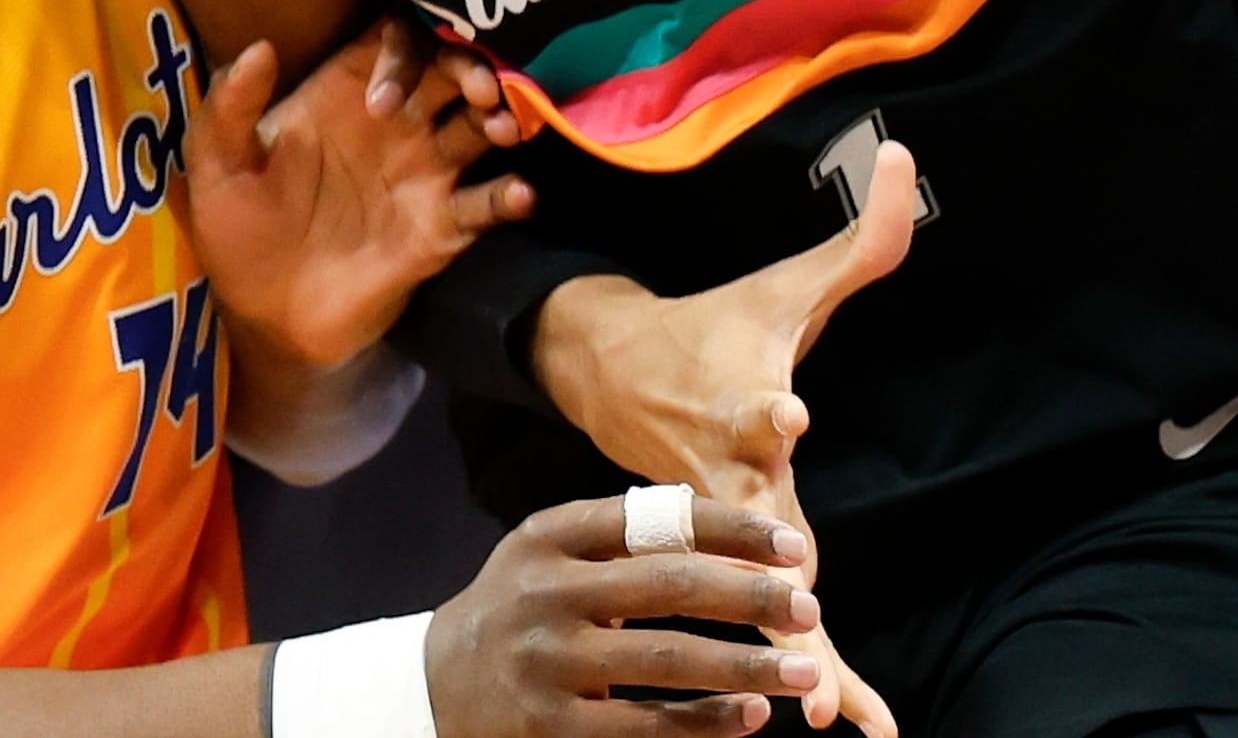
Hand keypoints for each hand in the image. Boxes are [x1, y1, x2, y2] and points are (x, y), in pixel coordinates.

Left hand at [188, 22, 532, 369]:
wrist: (265, 319)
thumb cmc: (237, 232)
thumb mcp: (217, 168)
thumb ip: (231, 109)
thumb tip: (260, 47)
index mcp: (346, 95)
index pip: (394, 41)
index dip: (405, 46)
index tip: (388, 91)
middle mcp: (397, 123)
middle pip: (452, 71)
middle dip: (473, 69)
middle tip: (479, 88)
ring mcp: (424, 173)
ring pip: (482, 126)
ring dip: (503, 118)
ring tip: (502, 127)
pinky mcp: (441, 228)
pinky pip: (487, 203)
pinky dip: (510, 195)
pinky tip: (518, 194)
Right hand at [426, 493, 824, 737]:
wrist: (429, 687)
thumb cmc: (522, 610)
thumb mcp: (550, 555)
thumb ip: (625, 537)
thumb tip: (740, 539)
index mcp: (550, 536)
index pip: (656, 520)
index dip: (732, 530)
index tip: (792, 545)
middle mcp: (545, 593)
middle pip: (669, 586)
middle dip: (750, 596)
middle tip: (808, 606)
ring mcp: (547, 663)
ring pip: (667, 661)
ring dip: (745, 666)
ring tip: (801, 669)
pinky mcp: (550, 728)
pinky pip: (645, 726)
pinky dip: (704, 723)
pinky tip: (750, 718)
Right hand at [525, 143, 920, 737]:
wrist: (610, 375)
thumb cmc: (715, 329)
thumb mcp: (786, 283)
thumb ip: (861, 236)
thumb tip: (908, 155)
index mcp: (736, 404)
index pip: (752, 404)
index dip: (767, 405)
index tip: (786, 409)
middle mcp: (718, 476)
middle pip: (749, 529)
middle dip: (773, 570)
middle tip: (804, 605)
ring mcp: (712, 533)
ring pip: (751, 603)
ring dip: (789, 657)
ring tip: (825, 717)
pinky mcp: (717, 571)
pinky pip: (757, 635)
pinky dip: (791, 681)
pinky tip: (834, 729)